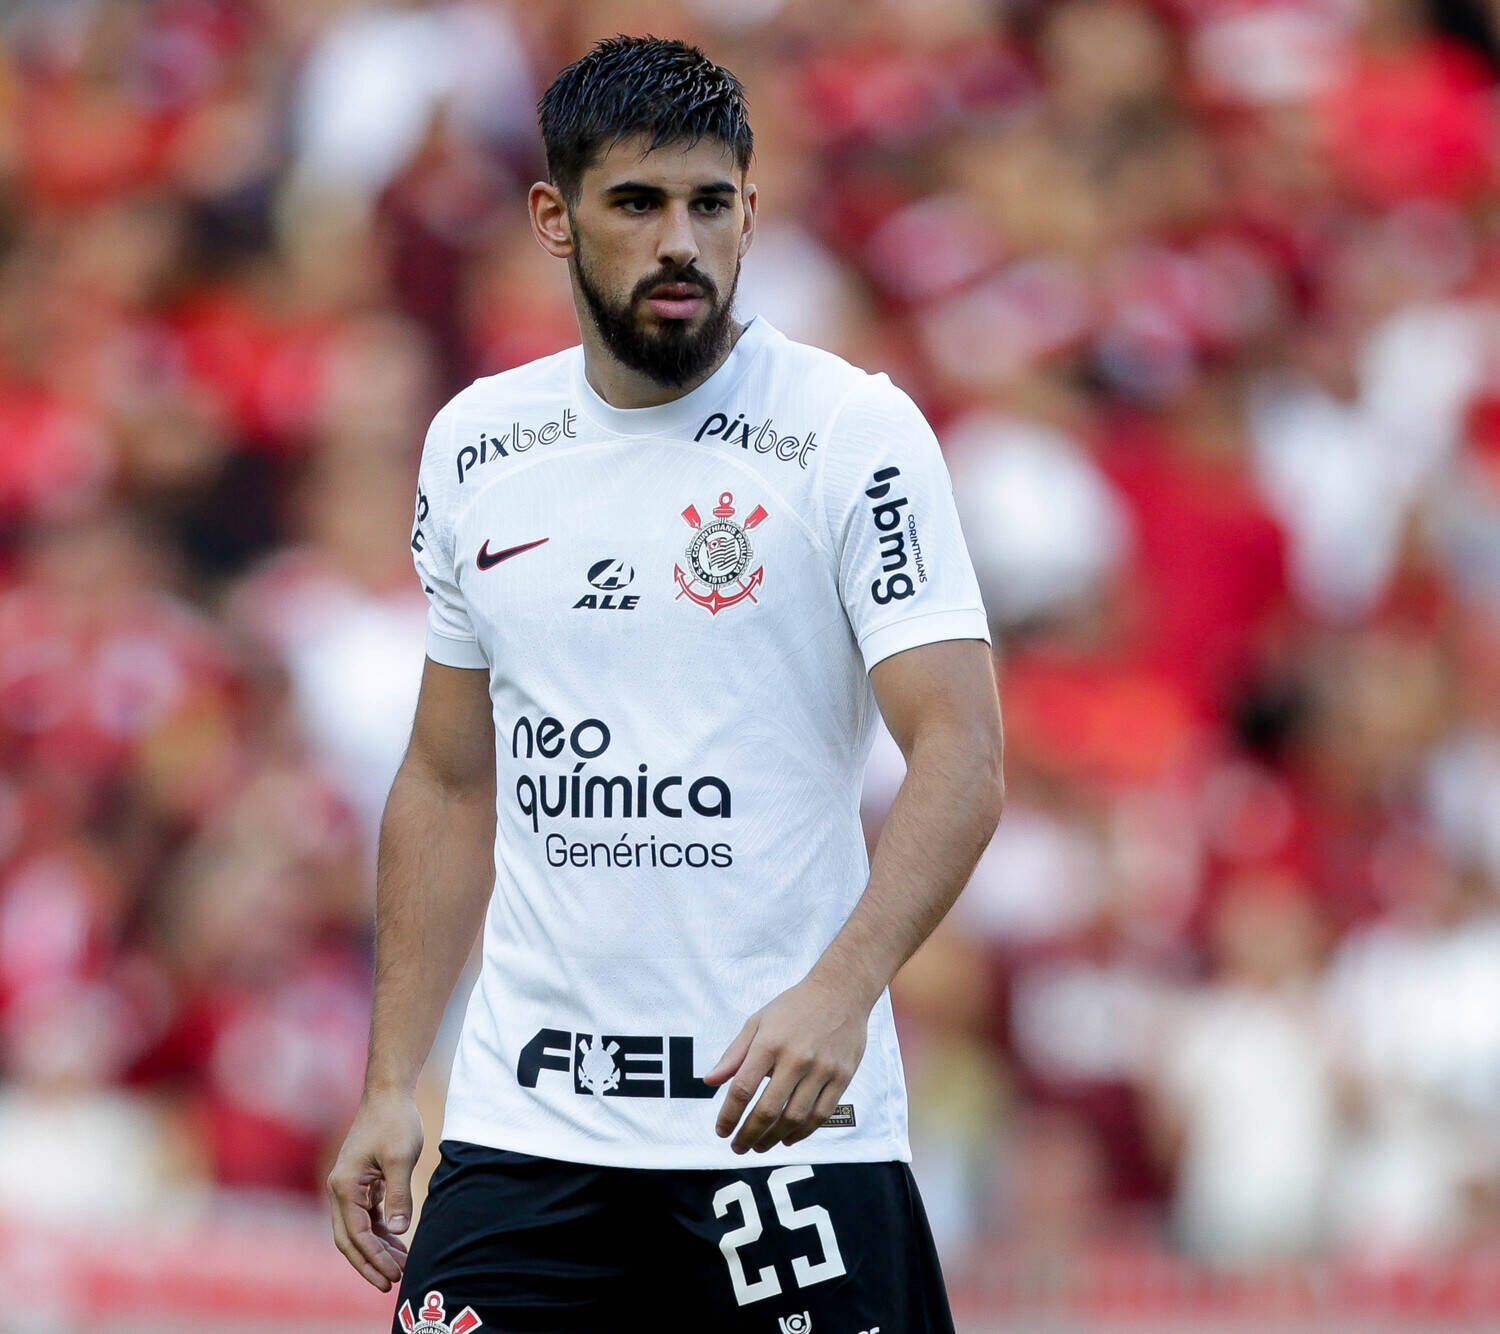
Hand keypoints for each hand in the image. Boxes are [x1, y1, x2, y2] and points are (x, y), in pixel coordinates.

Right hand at [327, 1091, 423, 1290]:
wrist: (388, 1093)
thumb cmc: (394, 1121)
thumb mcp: (401, 1158)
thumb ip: (398, 1196)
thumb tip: (398, 1231)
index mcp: (344, 1187)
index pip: (356, 1235)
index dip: (374, 1258)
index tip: (393, 1276)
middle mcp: (340, 1190)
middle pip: (350, 1239)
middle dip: (369, 1263)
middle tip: (390, 1284)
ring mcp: (349, 1187)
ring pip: (358, 1229)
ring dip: (377, 1249)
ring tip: (400, 1268)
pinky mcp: (361, 1182)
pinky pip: (366, 1216)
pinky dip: (380, 1232)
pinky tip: (397, 1244)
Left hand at [705, 974, 872, 1153]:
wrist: (842, 992)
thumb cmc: (795, 1007)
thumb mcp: (758, 1021)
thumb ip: (734, 1054)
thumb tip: (709, 1081)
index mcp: (770, 1042)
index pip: (743, 1088)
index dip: (729, 1115)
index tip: (721, 1131)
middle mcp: (796, 1057)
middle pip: (768, 1109)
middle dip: (749, 1135)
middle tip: (738, 1148)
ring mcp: (822, 1069)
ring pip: (795, 1118)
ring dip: (774, 1138)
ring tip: (760, 1146)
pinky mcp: (842, 1076)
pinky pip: (821, 1114)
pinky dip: (803, 1132)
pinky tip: (789, 1138)